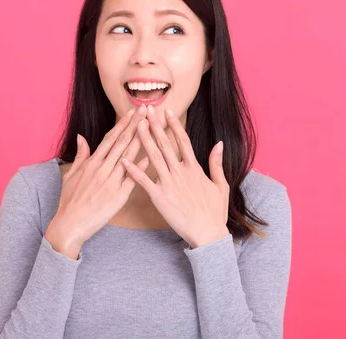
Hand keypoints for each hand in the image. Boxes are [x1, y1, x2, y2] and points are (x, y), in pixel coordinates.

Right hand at [45, 104, 149, 258]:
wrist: (70, 225)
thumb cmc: (70, 201)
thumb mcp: (71, 175)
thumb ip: (80, 155)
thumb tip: (81, 137)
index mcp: (92, 163)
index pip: (110, 139)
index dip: (122, 125)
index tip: (132, 113)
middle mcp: (102, 169)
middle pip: (121, 143)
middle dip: (135, 125)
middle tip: (146, 111)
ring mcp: (110, 182)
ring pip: (127, 157)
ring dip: (140, 140)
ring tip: (150, 126)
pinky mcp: (117, 196)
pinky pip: (131, 179)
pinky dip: (139, 167)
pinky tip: (149, 156)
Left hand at [121, 105, 229, 248]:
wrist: (208, 234)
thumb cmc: (215, 212)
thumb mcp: (221, 185)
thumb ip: (217, 163)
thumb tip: (219, 144)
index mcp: (194, 168)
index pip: (182, 141)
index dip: (174, 125)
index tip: (167, 112)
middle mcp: (180, 172)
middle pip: (165, 144)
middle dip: (155, 126)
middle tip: (146, 111)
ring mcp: (169, 184)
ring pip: (154, 157)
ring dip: (144, 140)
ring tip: (136, 126)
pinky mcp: (159, 198)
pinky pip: (144, 181)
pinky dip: (134, 170)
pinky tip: (124, 159)